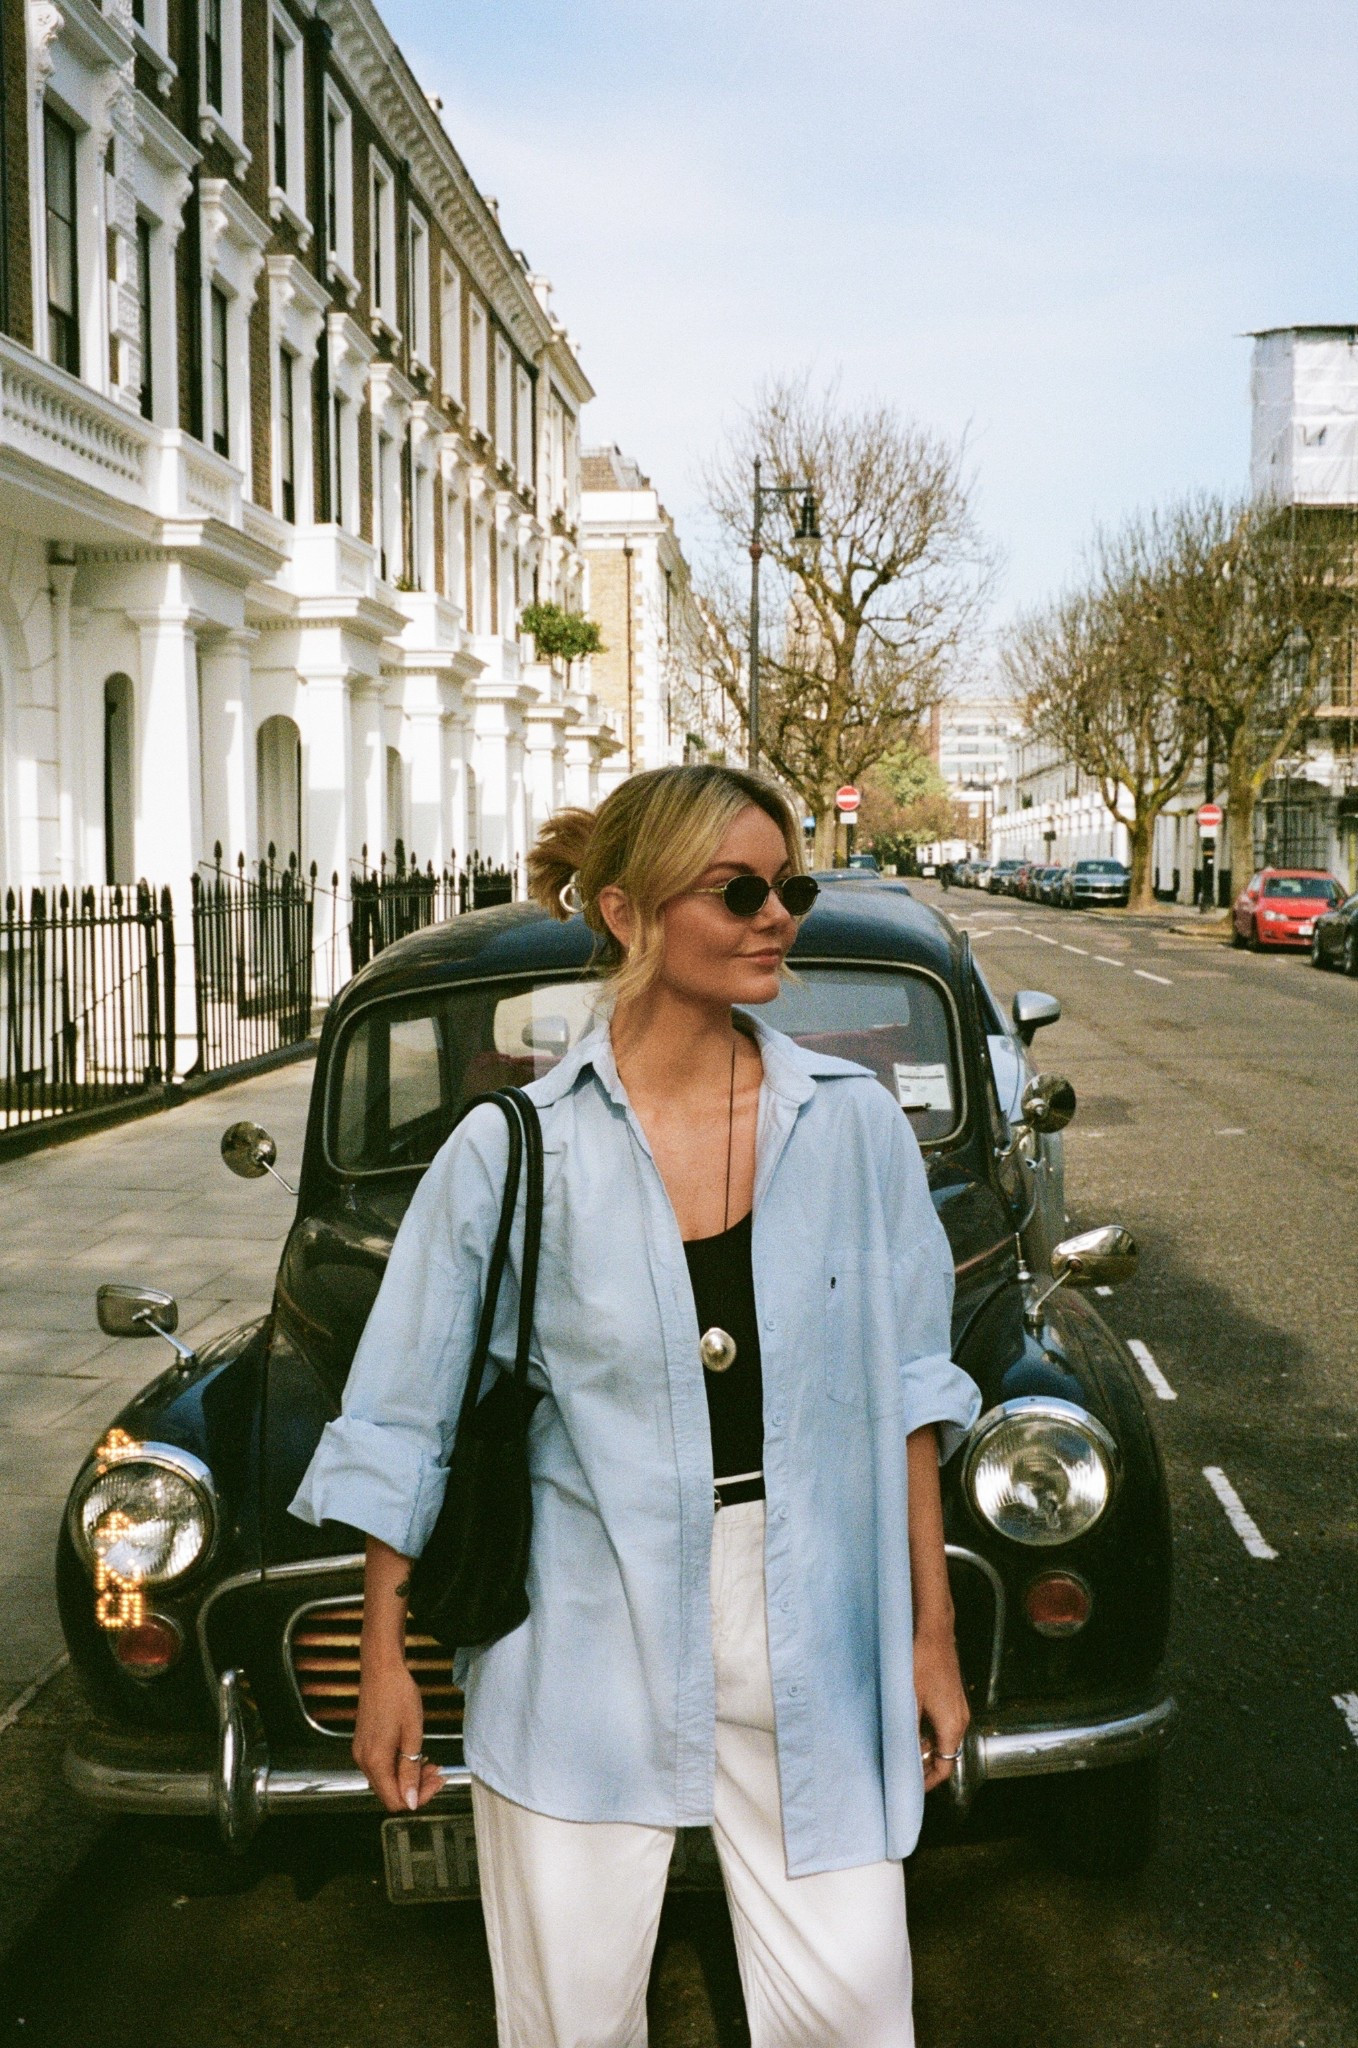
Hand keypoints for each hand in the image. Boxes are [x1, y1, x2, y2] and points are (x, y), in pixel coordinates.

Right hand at [353, 1654, 443, 1813]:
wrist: (381, 1669)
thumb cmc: (397, 1693)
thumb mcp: (412, 1733)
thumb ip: (411, 1770)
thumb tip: (411, 1800)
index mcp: (375, 1760)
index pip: (395, 1800)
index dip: (418, 1798)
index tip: (435, 1783)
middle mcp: (363, 1760)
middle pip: (390, 1792)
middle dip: (416, 1787)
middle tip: (437, 1773)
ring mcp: (362, 1752)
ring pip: (386, 1779)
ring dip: (409, 1776)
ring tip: (429, 1762)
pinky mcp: (364, 1744)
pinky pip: (381, 1766)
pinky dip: (399, 1765)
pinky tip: (413, 1754)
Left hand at [914, 1619, 969, 1794]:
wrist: (933, 1628)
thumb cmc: (921, 1660)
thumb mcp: (908, 1700)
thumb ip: (906, 1733)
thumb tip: (900, 1759)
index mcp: (953, 1727)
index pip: (945, 1768)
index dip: (927, 1781)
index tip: (908, 1786)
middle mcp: (960, 1720)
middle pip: (944, 1754)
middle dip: (922, 1763)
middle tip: (897, 1765)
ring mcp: (957, 1706)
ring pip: (941, 1738)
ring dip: (922, 1745)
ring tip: (898, 1744)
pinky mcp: (951, 1695)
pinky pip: (941, 1722)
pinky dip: (925, 1729)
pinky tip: (905, 1722)